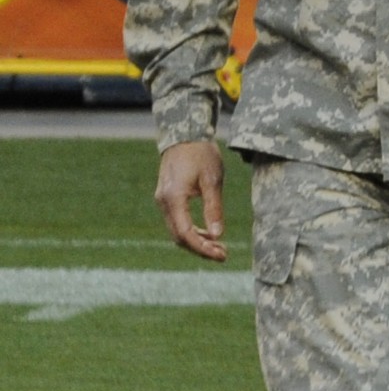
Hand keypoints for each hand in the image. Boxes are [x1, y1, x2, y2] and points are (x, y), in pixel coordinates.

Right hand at [155, 139, 226, 259]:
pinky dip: (191, 231)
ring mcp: (163, 201)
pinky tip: (208, 234)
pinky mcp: (166, 198)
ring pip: (177, 231)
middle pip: (179, 237)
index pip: (185, 233)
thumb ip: (214, 208)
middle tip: (223, 255)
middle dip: (201, 249)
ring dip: (196, 242)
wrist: (185, 136)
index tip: (221, 255)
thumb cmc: (201, 154)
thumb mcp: (213, 180)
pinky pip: (176, 222)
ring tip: (219, 247)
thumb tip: (217, 235)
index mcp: (174, 198)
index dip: (203, 248)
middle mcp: (164, 202)